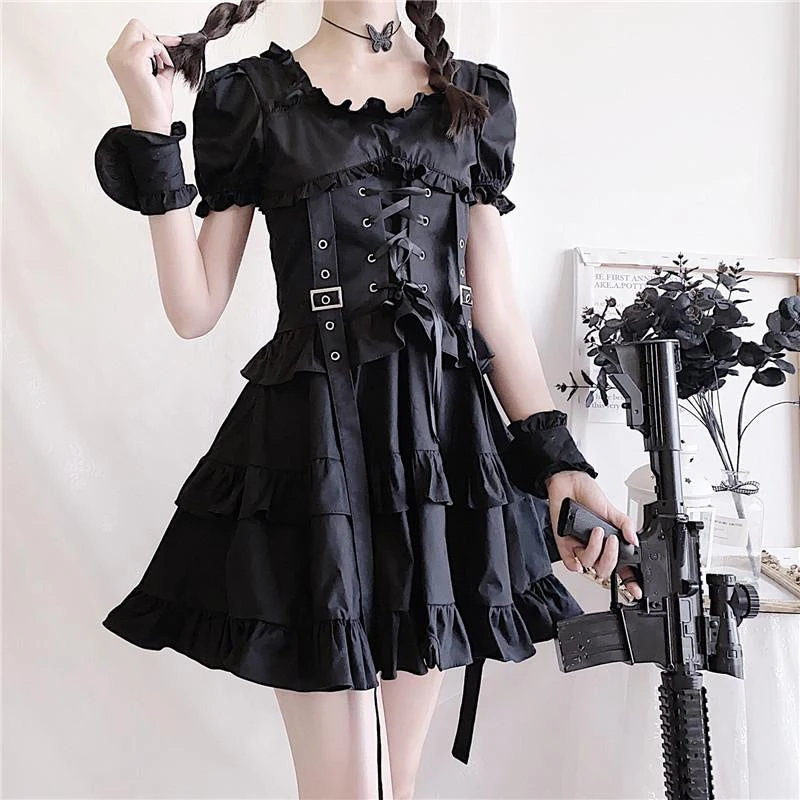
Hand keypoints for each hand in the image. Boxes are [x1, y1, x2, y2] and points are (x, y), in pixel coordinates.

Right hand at [105, 19, 182, 133]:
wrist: (153, 122)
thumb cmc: (154, 104)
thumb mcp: (158, 74)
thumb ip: (159, 58)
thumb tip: (170, 43)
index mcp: (117, 57)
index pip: (134, 33)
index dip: (152, 40)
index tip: (166, 53)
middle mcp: (116, 55)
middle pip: (135, 25)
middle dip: (153, 40)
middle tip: (161, 61)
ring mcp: (122, 57)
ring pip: (140, 29)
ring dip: (157, 47)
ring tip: (161, 67)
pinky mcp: (133, 62)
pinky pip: (151, 43)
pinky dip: (162, 53)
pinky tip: (164, 68)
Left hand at [545, 470, 641, 599]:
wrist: (569, 484)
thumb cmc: (589, 496)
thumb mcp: (612, 510)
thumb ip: (626, 524)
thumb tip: (633, 539)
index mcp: (610, 543)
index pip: (622, 567)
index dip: (629, 581)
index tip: (636, 589)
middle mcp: (596, 548)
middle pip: (605, 570)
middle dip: (610, 558)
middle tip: (612, 540)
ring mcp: (580, 546)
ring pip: (588, 563)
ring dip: (594, 549)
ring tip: (597, 531)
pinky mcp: (564, 544)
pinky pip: (568, 561)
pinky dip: (573, 563)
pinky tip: (576, 558)